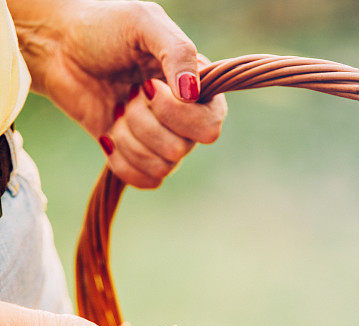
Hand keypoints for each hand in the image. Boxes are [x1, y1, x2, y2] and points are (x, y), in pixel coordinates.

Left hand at [12, 0, 226, 186]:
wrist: (59, 49)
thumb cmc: (102, 28)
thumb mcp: (143, 22)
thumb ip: (178, 51)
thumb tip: (192, 94)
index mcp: (197, 87)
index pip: (210, 125)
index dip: (177, 113)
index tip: (148, 85)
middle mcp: (186, 118)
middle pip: (181, 149)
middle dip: (144, 122)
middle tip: (129, 94)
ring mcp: (162, 140)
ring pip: (161, 166)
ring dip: (129, 138)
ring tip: (117, 109)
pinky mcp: (137, 157)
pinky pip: (145, 180)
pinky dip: (122, 161)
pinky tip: (109, 135)